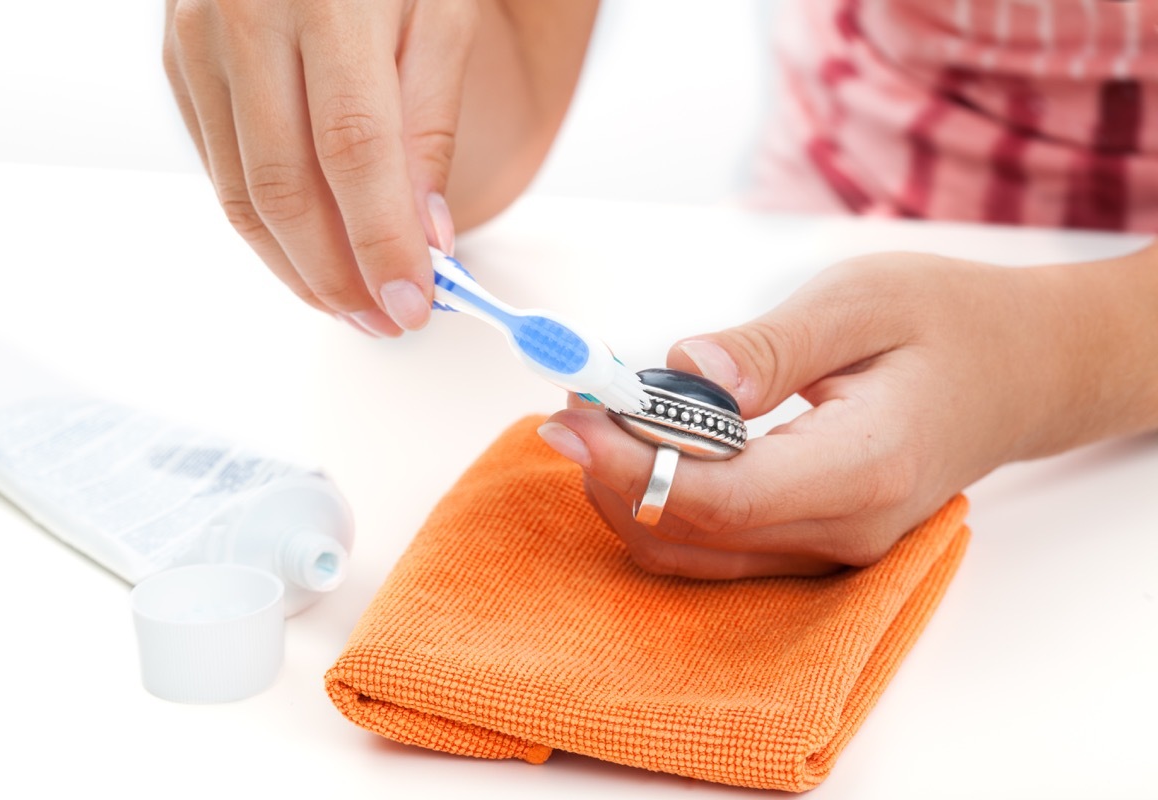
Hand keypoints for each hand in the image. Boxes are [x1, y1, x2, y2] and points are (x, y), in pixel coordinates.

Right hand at [163, 0, 476, 334]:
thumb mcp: (439, 17)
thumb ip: (430, 127)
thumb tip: (427, 239)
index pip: (353, 151)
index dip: (381, 241)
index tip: (413, 303)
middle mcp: (245, 17)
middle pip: (284, 188)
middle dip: (338, 275)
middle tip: (384, 321)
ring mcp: (197, 41)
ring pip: (240, 194)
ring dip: (298, 268)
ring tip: (351, 305)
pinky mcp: (178, 64)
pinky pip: (220, 170)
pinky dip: (267, 229)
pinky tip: (310, 255)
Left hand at [538, 249, 1157, 578]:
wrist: (1021, 371)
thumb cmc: (951, 323)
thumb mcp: (863, 301)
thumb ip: (770, 346)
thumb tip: (683, 368)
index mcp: (865, 467)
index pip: (722, 496)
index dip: (634, 462)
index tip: (572, 416)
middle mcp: (849, 531)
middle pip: (697, 535)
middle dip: (615, 474)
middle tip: (569, 408)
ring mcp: (836, 550)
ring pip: (699, 554)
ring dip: (631, 493)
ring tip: (595, 421)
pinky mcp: (820, 546)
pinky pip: (720, 550)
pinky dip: (666, 505)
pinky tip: (642, 449)